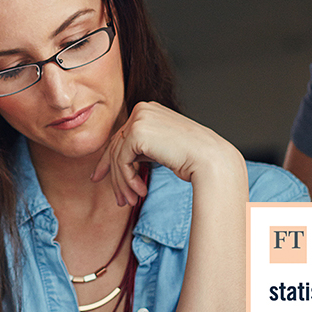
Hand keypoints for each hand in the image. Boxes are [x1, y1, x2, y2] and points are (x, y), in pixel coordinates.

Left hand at [91, 101, 239, 206]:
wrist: (211, 160)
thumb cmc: (193, 157)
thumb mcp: (161, 148)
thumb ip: (142, 148)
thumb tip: (119, 161)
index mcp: (149, 110)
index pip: (122, 136)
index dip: (109, 160)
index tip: (100, 177)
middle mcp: (142, 109)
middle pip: (116, 146)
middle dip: (114, 176)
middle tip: (119, 199)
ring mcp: (139, 118)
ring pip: (116, 155)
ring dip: (122, 183)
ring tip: (130, 201)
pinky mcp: (137, 131)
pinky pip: (121, 160)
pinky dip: (127, 180)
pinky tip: (140, 192)